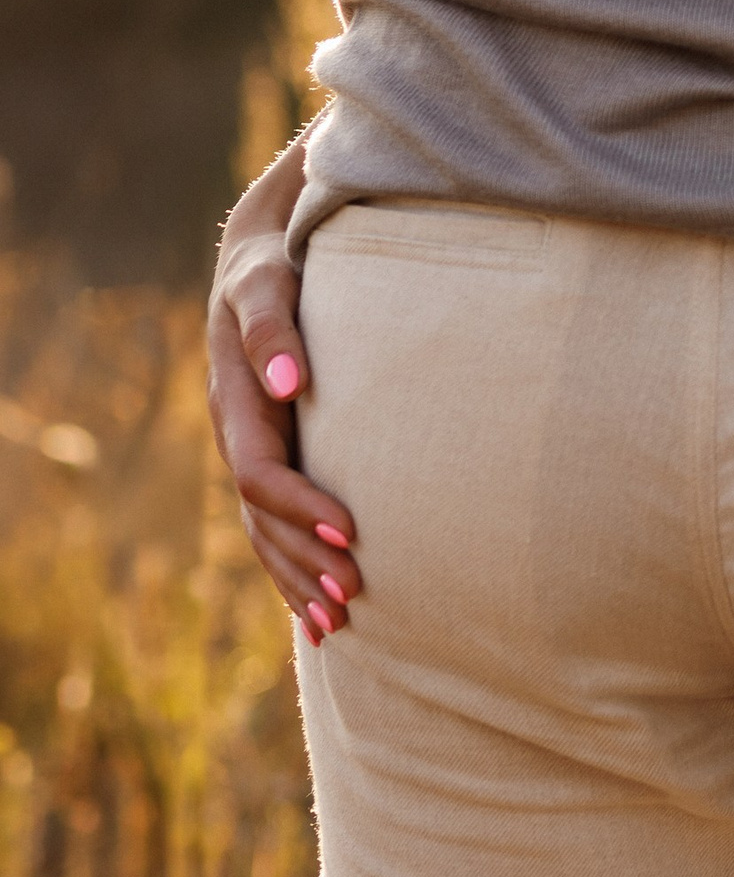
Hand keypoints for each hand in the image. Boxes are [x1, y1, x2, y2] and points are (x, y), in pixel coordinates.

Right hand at [207, 139, 362, 642]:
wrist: (264, 254)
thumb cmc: (273, 266)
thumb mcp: (267, 285)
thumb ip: (274, 328)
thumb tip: (288, 381)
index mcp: (235, 405)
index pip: (261, 475)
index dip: (302, 506)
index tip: (351, 530)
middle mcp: (239, 437)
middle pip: (264, 520)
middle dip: (305, 560)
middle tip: (355, 596)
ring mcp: (253, 451)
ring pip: (266, 534)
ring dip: (298, 578)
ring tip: (340, 622)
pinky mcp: (276, 454)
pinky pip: (276, 526)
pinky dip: (294, 567)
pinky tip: (320, 609)